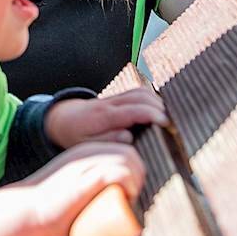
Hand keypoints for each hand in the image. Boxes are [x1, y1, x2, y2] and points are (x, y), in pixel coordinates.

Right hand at [20, 142, 146, 235]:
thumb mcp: (74, 185)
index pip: (122, 149)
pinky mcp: (86, 179)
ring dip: (137, 179)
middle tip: (133, 194)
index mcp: (84, 152)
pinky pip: (120, 173)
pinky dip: (130, 184)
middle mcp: (86, 153)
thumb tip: (115, 198)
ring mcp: (85, 164)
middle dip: (139, 172)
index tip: (132, 189)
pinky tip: (126, 197)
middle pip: (129, 152)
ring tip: (130, 197)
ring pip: (128, 159)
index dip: (134, 168)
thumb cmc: (52, 207)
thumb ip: (92, 183)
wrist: (28, 212)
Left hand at [44, 88, 166, 147]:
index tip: (167, 124)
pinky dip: (152, 98)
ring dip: (158, 102)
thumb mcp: (86, 143)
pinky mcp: (118, 97)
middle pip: (141, 97)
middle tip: (174, 124)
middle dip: (160, 108)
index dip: (152, 115)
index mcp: (103, 116)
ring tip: (170, 118)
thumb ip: (107, 140)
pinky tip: (161, 110)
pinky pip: (138, 92)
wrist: (62, 118)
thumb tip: (129, 136)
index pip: (133, 110)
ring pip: (141, 92)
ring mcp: (114, 98)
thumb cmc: (75, 135)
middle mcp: (110, 103)